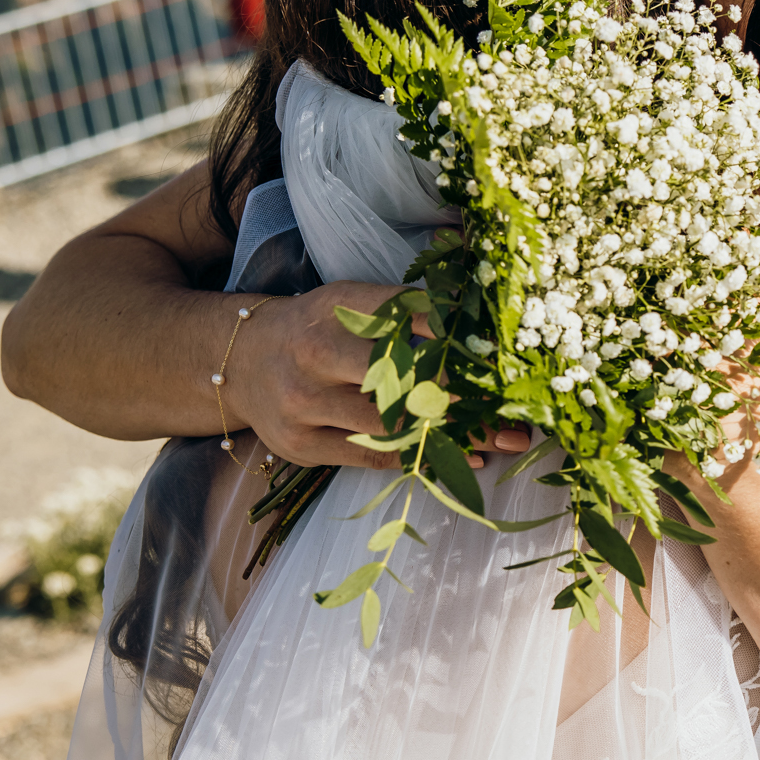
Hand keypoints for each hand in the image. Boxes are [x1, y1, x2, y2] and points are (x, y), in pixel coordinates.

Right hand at [221, 284, 529, 470]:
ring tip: (503, 439)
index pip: (412, 319)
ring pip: (392, 424)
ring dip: (454, 433)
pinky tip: (465, 456)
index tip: (506, 361)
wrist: (244, 361)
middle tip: (515, 411)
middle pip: (405, 377)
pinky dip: (424, 457)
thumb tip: (479, 326)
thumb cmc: (319, 328)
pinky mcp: (301, 444)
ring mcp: (304, 402)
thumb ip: (409, 310)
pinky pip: (374, 455)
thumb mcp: (354, 302)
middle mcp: (316, 352)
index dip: (462, 342)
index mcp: (338, 305)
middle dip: (465, 397)